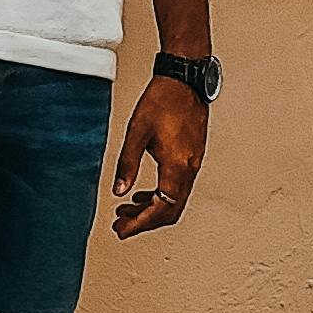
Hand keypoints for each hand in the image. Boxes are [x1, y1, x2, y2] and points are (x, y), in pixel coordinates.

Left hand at [110, 76, 206, 237]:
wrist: (184, 80)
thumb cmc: (162, 100)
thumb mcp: (137, 132)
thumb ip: (127, 164)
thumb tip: (119, 190)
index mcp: (176, 167)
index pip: (161, 209)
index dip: (140, 224)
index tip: (122, 231)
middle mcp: (189, 170)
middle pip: (170, 210)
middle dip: (144, 221)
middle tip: (120, 225)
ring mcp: (193, 164)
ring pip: (174, 200)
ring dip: (151, 209)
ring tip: (126, 210)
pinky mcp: (192, 158)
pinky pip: (178, 187)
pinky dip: (160, 196)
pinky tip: (143, 193)